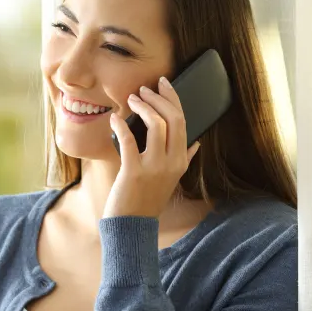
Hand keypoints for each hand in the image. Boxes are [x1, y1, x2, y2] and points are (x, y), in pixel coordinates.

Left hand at [103, 76, 200, 219]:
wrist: (132, 226)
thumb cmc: (147, 199)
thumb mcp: (172, 179)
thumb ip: (184, 159)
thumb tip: (196, 143)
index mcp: (181, 161)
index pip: (183, 121)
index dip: (173, 98)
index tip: (163, 84)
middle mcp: (172, 162)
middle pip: (173, 119)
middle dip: (159, 98)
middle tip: (144, 89)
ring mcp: (154, 167)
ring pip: (156, 125)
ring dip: (143, 107)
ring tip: (131, 99)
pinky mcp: (134, 172)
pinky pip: (129, 140)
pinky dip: (121, 125)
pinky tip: (115, 118)